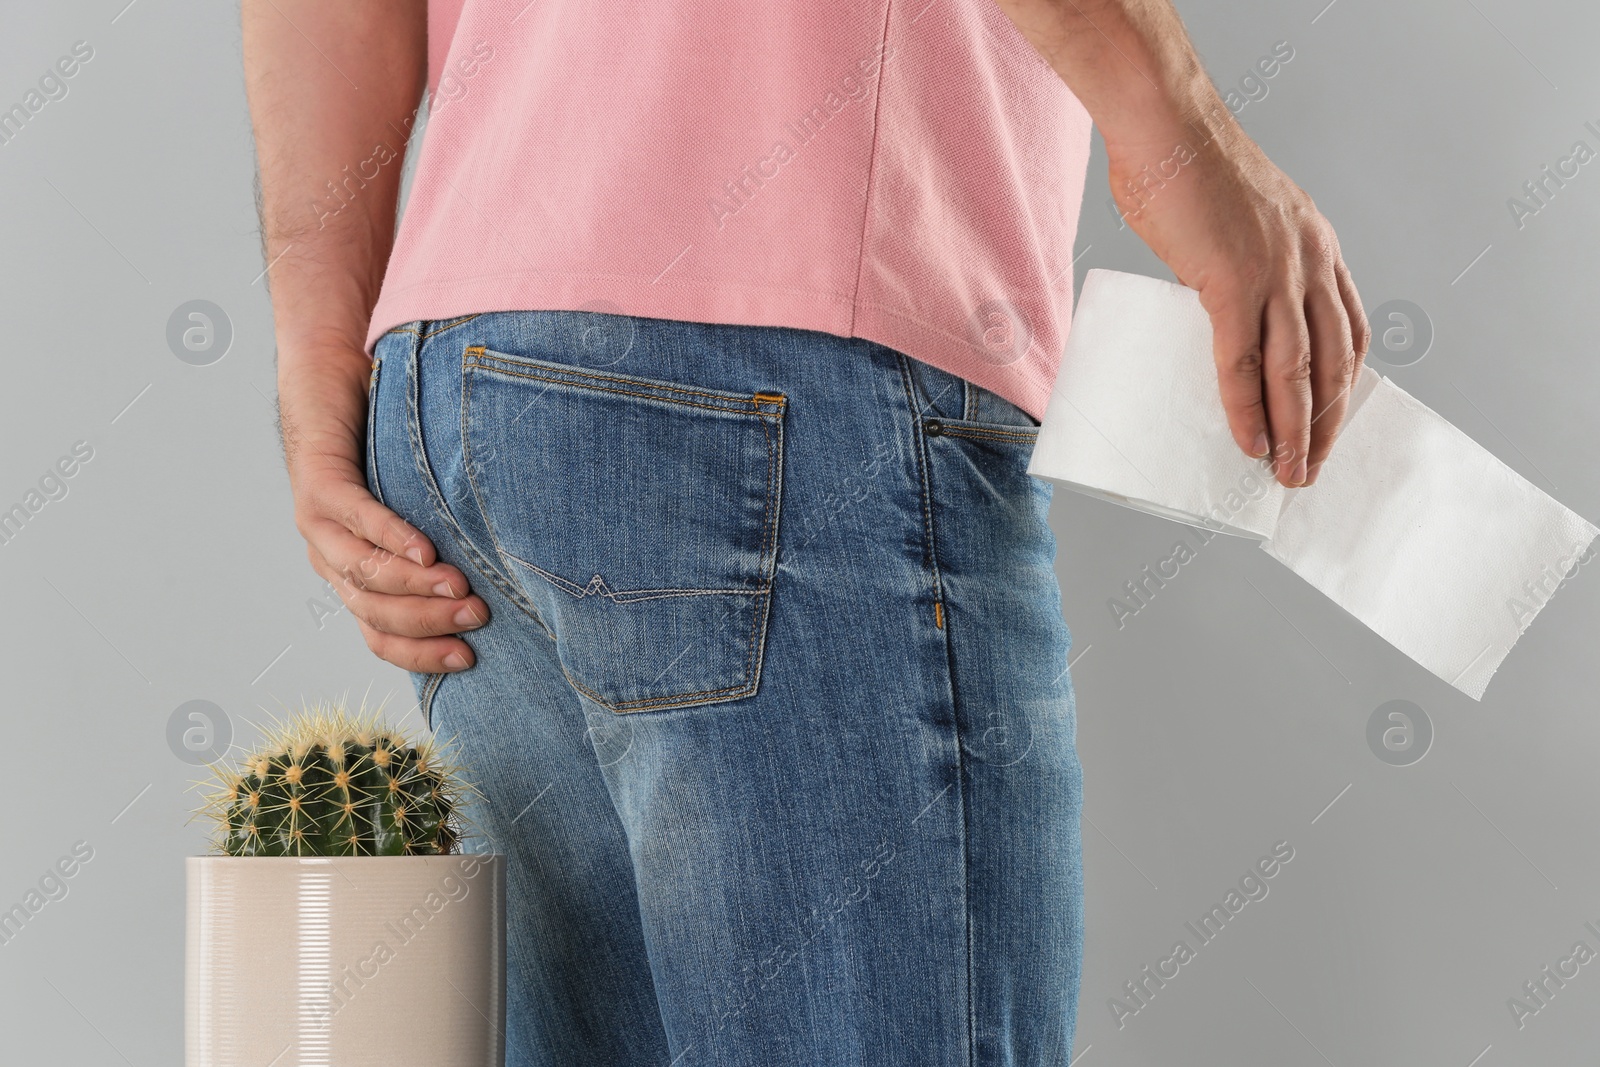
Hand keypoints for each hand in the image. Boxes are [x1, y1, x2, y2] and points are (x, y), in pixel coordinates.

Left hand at [281, 350, 487, 672]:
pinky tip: (425, 549)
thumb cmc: (386, 449)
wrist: (327, 382)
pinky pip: (355, 518)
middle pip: (374, 612)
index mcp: (354, 576)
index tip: (469, 659)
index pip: (381, 635)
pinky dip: (392, 536)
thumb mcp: (418, 511)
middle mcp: (330, 558)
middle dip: (429, 621)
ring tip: (460, 587)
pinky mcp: (318, 482)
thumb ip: (441, 550)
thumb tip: (505, 587)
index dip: (421, 654)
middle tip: (478, 617)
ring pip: (364, 573)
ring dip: (414, 586)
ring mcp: (318, 523)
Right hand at [1108, 121, 1369, 486]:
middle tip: (1314, 468)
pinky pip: (1243, 364)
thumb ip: (1238, 265)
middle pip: (1334, 362)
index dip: (1342, 385)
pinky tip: (1247, 441)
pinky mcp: (1231, 284)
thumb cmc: (1185, 165)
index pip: (1350, 330)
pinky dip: (1247, 410)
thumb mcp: (1236, 220)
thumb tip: (1213, 304)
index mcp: (1316, 246)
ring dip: (1296, 432)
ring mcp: (1275, 274)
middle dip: (1326, 424)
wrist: (1166, 125)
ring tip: (1288, 473)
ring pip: (1297, 373)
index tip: (1330, 422)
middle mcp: (1310, 263)